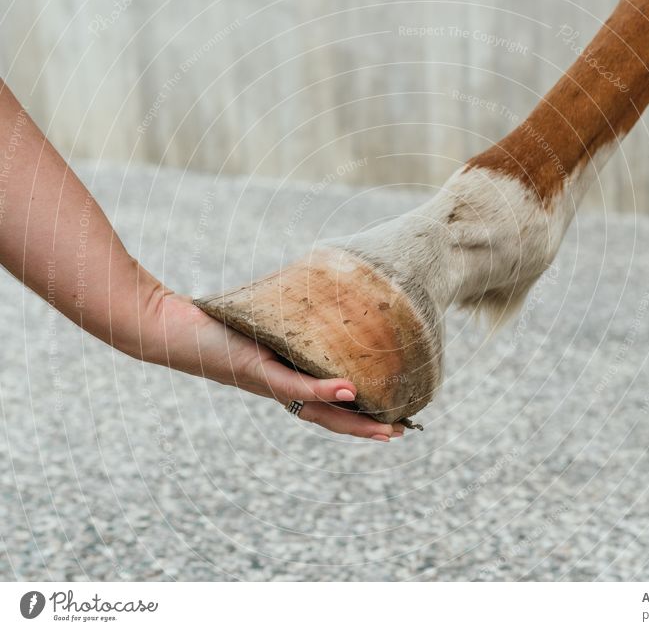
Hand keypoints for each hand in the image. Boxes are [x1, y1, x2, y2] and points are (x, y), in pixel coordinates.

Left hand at [138, 292, 404, 440]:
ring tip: (386, 428)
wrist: (166, 330)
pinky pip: (292, 385)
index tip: (391, 417)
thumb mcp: (260, 320)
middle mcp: (276, 390)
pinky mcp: (254, 370)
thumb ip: (286, 319)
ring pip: (316, 412)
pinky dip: (321, 391)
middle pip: (328, 418)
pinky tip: (348, 392)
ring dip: (353, 422)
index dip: (359, 413)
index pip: (326, 404)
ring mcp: (267, 383)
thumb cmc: (213, 323)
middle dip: (365, 428)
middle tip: (400, 433)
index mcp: (281, 380)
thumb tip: (315, 298)